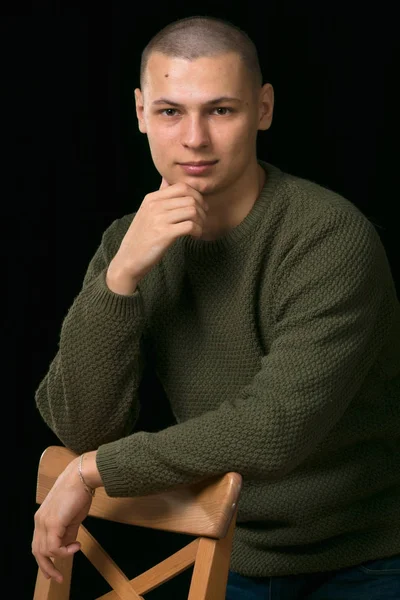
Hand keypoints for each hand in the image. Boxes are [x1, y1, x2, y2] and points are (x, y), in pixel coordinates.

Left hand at [32, 457, 91, 583]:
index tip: (53, 571)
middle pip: (37, 551)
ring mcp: (44, 522)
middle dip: (47, 567)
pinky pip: (54, 547)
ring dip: (60, 557)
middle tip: (58, 577)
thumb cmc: (79, 493)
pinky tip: (77, 546)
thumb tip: (68, 546)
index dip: (44, 559)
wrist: (81, 477)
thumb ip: (67, 532)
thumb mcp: (72, 517)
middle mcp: (39, 521)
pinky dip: (65, 551)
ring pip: (45, 551)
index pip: (38, 544)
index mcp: (42, 519)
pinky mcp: (52, 523)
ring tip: (76, 549)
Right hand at [106, 178, 208, 292]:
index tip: (200, 207)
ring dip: (201, 221)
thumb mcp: (146, 212)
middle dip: (202, 210)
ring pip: (192, 211)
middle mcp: (155, 206)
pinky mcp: (164, 234)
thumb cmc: (141, 237)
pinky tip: (195, 236)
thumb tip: (166, 179)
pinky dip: (198, 231)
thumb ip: (159, 196)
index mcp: (152, 198)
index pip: (182, 187)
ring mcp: (159, 219)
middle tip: (202, 221)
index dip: (197, 196)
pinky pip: (190, 226)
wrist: (128, 259)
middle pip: (190, 198)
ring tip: (198, 229)